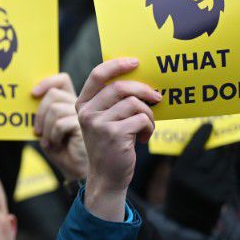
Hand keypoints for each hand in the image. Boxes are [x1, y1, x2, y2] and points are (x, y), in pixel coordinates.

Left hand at [32, 74, 86, 181]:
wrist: (75, 169)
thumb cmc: (61, 148)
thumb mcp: (47, 127)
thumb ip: (43, 112)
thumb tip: (31, 97)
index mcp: (70, 101)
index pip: (61, 79)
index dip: (47, 82)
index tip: (33, 94)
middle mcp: (79, 105)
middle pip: (54, 94)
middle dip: (40, 113)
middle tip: (37, 131)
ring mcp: (83, 115)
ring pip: (55, 109)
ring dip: (46, 128)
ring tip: (49, 141)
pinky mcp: (85, 127)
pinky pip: (60, 124)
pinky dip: (53, 136)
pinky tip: (56, 144)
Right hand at [75, 58, 159, 221]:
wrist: (106, 177)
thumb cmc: (110, 146)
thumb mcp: (105, 121)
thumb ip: (114, 102)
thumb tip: (143, 83)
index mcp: (83, 104)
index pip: (97, 74)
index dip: (117, 65)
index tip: (135, 62)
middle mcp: (87, 112)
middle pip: (120, 87)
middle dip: (143, 90)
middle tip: (157, 97)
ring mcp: (99, 124)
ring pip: (134, 104)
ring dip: (148, 115)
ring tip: (147, 126)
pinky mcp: (114, 135)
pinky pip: (141, 120)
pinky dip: (149, 128)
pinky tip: (143, 139)